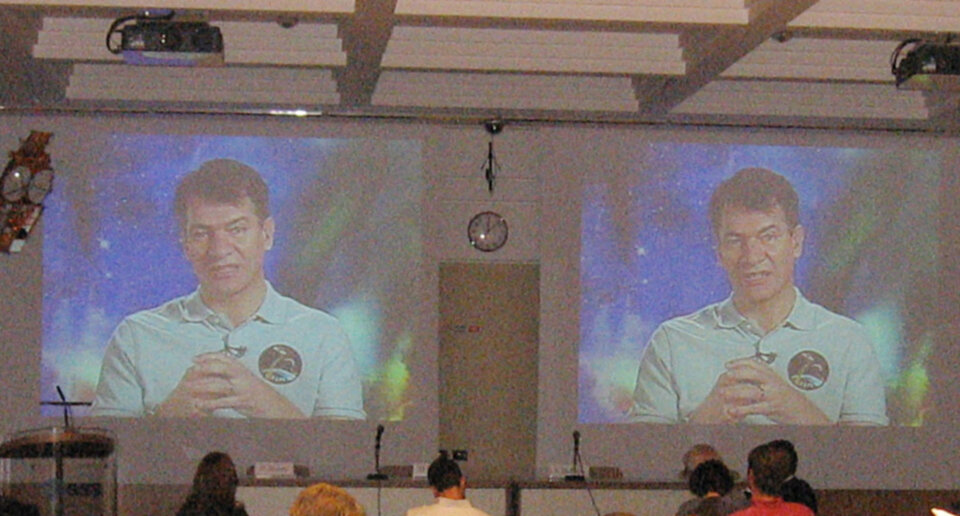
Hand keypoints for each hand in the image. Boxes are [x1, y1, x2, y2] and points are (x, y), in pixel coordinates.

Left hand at [153, 352, 306, 417]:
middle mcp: (244, 376)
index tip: (196, 358)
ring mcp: (244, 388)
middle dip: (204, 368)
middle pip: (221, 367)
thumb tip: (215, 376)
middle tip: (190, 371)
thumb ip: (232, 378)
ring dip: (203, 386)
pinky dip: (210, 403)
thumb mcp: (247, 383)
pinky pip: (224, 401)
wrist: (278, 408)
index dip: (208, 356)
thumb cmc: (262, 397)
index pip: (224, 357)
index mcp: (244, 369)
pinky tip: (201, 405)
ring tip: (190, 388)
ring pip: (220, 384)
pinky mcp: (244, 401)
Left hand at [688, 357, 828, 424]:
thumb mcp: (778, 385)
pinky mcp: (773, 408)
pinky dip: (742, 409)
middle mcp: (774, 383)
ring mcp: (773, 395)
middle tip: (725, 375)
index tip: (729, 364)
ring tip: (724, 393)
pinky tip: (733, 410)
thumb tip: (748, 375)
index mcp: (774, 375)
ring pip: (751, 390)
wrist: (806, 414)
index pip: (756, 363)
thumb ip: (764, 380)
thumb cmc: (792, 402)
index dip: (740, 362)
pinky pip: (754, 408)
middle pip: (752, 373)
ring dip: (735, 392)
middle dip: (736, 373)